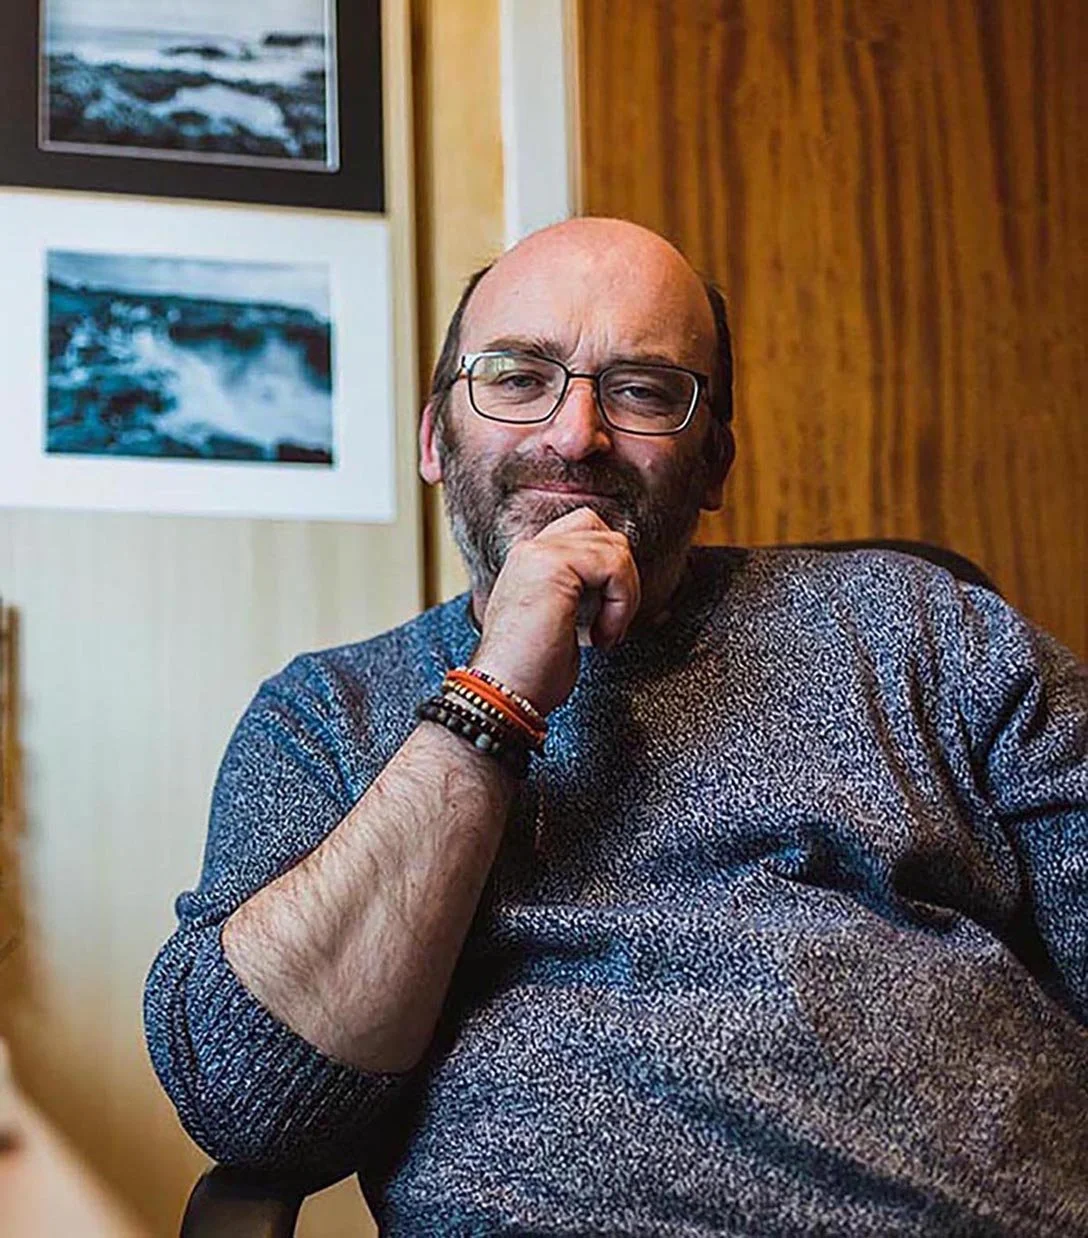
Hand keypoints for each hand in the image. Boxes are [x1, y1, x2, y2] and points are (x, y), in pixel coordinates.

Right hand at [471, 507, 640, 715]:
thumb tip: (628, 588)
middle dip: (623, 579)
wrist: (502, 694)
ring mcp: (539, 552)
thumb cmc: (530, 674)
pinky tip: (601, 636)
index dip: (610, 571)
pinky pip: (614, 565)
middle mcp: (531, 550)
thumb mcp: (563, 623)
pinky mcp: (553, 564)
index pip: (586, 533)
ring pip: (615, 548)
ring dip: (624, 597)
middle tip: (612, 624)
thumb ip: (583, 594)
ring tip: (606, 634)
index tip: (608, 618)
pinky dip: (621, 604)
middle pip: (604, 533)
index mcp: (530, 561)